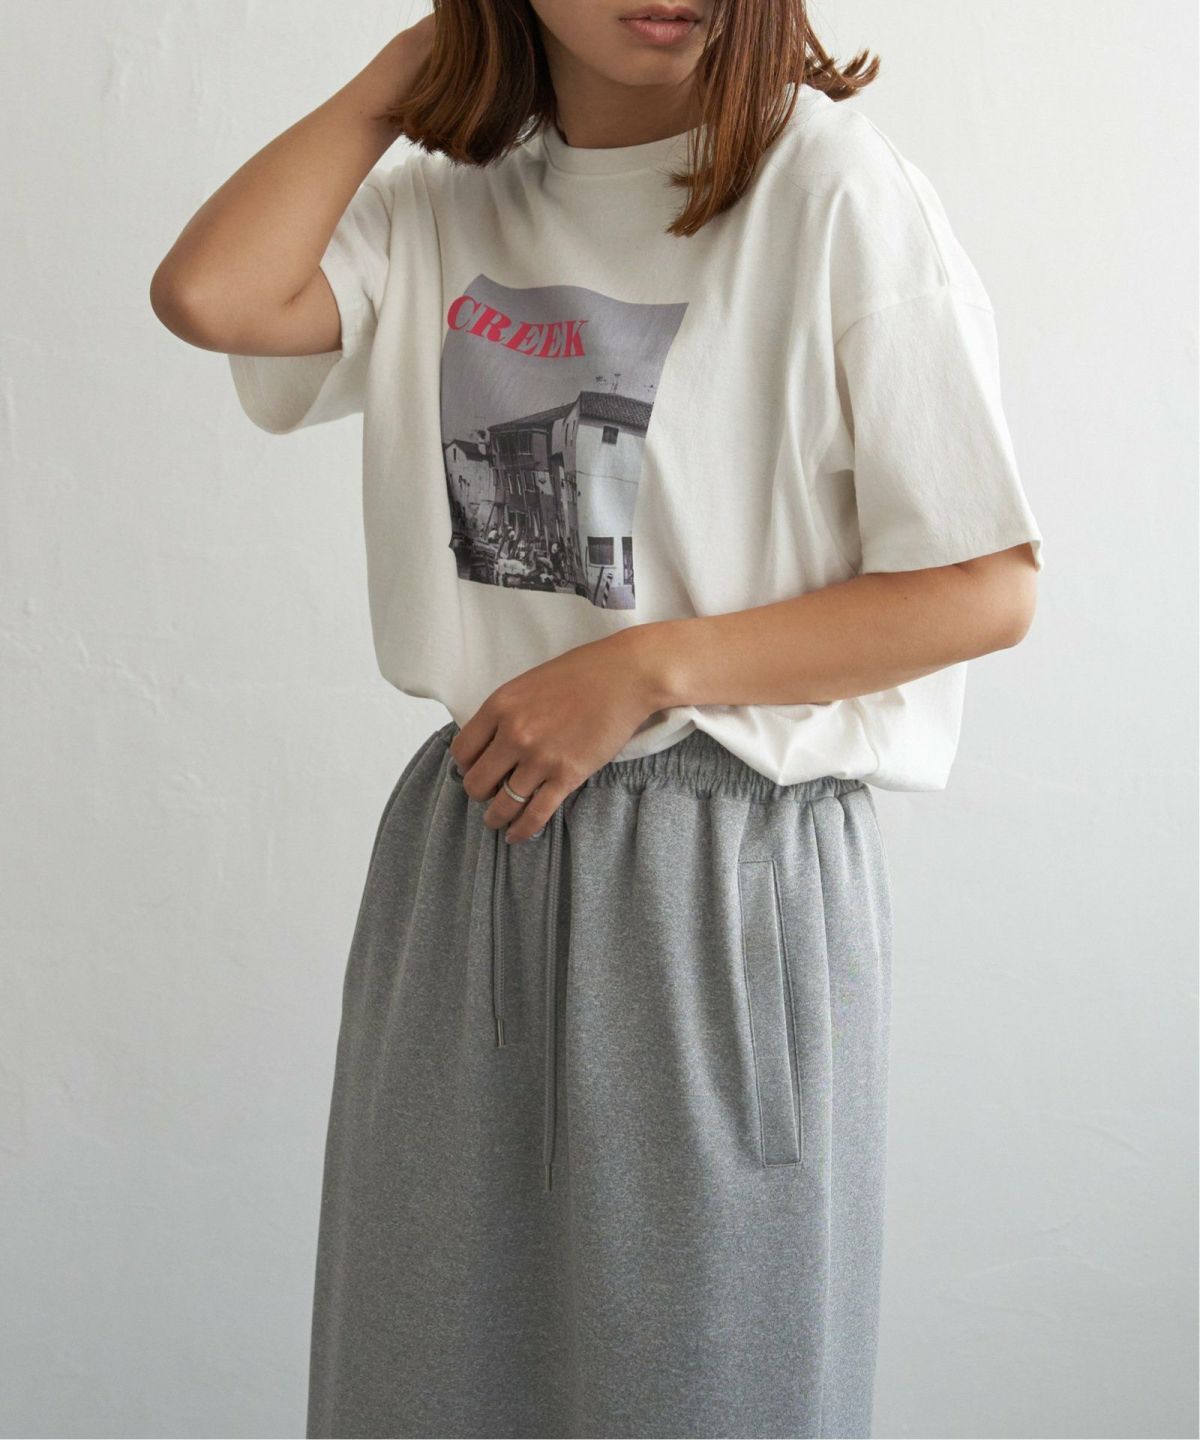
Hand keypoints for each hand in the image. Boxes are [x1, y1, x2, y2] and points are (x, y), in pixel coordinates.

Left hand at [449, 628, 668, 842]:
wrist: (626, 677)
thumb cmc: (582, 673)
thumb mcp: (528, 683)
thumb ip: (506, 711)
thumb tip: (491, 741)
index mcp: (500, 706)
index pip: (461, 751)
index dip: (465, 766)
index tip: (475, 769)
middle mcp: (515, 734)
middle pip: (476, 783)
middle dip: (479, 793)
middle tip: (489, 793)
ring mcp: (541, 757)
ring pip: (502, 804)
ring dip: (496, 817)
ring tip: (497, 820)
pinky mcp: (568, 775)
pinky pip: (535, 814)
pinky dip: (522, 830)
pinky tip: (516, 835)